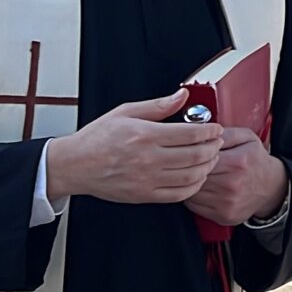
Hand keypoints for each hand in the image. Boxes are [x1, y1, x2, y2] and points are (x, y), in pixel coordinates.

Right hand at [45, 90, 223, 204]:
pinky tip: (197, 177)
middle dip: (214, 147)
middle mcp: (148, 159)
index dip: (210, 131)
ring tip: (211, 158)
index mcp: (145, 136)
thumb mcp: (126, 112)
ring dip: (208, 166)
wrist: (74, 165)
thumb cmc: (97, 139)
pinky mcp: (144, 195)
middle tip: (217, 142)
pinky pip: (179, 194)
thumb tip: (182, 95)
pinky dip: (194, 186)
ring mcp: (147, 180)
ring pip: (191, 176)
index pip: (191, 134)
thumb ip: (159, 105)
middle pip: (196, 155)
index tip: (215, 129)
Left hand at [182, 127, 290, 225]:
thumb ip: (225, 133)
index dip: (193, 154)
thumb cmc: (256, 161)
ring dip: (189, 184)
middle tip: (190, 165)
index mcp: (236, 162)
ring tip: (197, 177)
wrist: (271, 187)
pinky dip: (194, 197)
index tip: (193, 153)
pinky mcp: (223, 216)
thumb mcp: (247, 138)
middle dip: (188, 169)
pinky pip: (195, 206)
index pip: (199, 158)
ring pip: (191, 192)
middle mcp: (231, 184)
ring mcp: (226, 203)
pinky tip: (203, 189)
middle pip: (193, 176)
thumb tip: (203, 135)